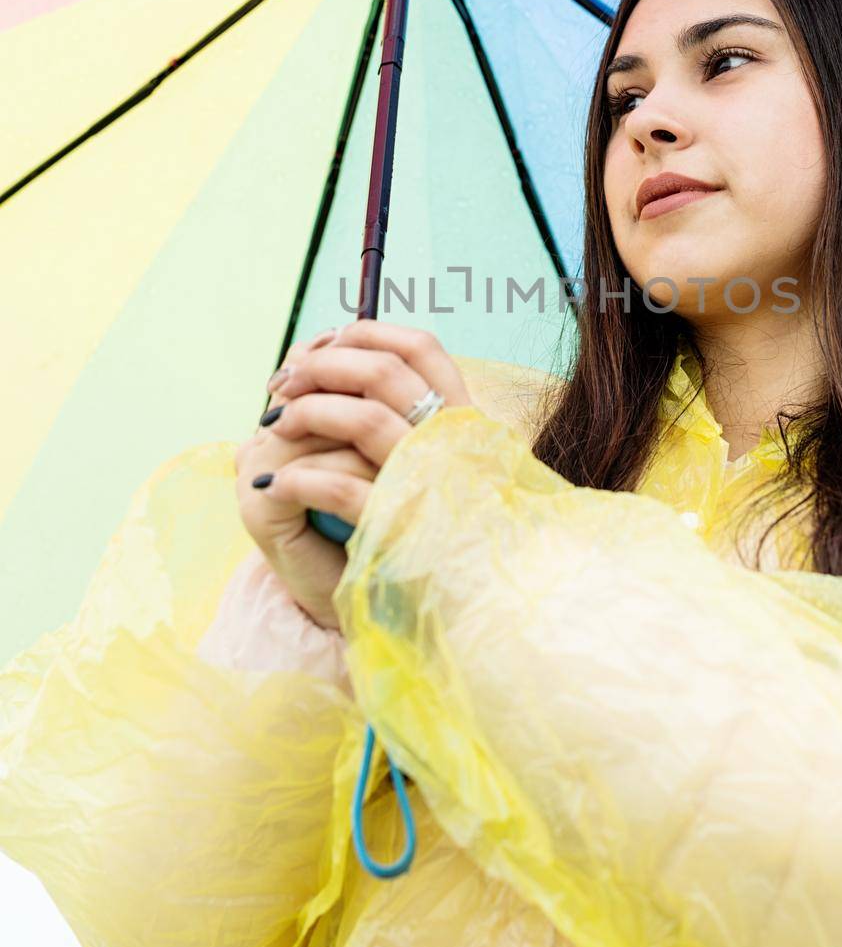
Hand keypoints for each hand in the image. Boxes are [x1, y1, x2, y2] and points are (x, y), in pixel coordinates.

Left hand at [237, 322, 474, 628]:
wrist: (465, 612)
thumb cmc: (439, 533)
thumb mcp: (437, 466)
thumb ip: (408, 420)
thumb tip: (340, 361)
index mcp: (464, 420)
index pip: (423, 348)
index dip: (368, 334)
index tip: (325, 342)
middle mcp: (453, 443)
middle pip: (386, 371)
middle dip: (323, 366)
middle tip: (283, 382)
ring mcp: (430, 483)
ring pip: (364, 418)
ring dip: (306, 413)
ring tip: (272, 428)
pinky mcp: (399, 528)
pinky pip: (337, 487)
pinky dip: (296, 480)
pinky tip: (273, 487)